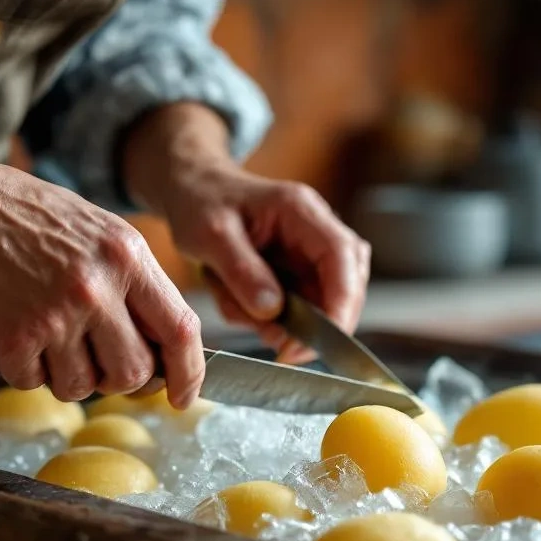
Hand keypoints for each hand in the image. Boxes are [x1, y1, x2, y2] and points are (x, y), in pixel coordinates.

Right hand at [0, 152, 204, 406]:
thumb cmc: (21, 216)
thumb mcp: (97, 232)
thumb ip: (133, 284)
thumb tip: (162, 347)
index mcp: (128, 257)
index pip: (181, 330)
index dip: (188, 373)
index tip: (183, 396)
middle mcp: (98, 286)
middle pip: (135, 372)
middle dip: (118, 380)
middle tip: (94, 362)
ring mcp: (56, 313)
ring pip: (84, 386)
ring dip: (66, 376)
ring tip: (45, 337)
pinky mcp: (12, 336)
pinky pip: (34, 383)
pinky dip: (24, 370)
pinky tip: (12, 333)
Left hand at [123, 103, 369, 362]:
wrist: (194, 191)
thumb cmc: (202, 202)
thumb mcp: (210, 234)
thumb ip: (241, 271)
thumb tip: (272, 310)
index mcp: (301, 210)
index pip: (342, 256)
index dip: (341, 302)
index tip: (318, 341)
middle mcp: (318, 230)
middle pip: (346, 285)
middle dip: (318, 323)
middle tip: (282, 349)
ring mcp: (312, 253)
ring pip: (322, 303)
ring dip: (287, 322)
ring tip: (239, 309)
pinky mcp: (300, 273)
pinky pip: (300, 308)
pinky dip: (270, 319)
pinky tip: (238, 303)